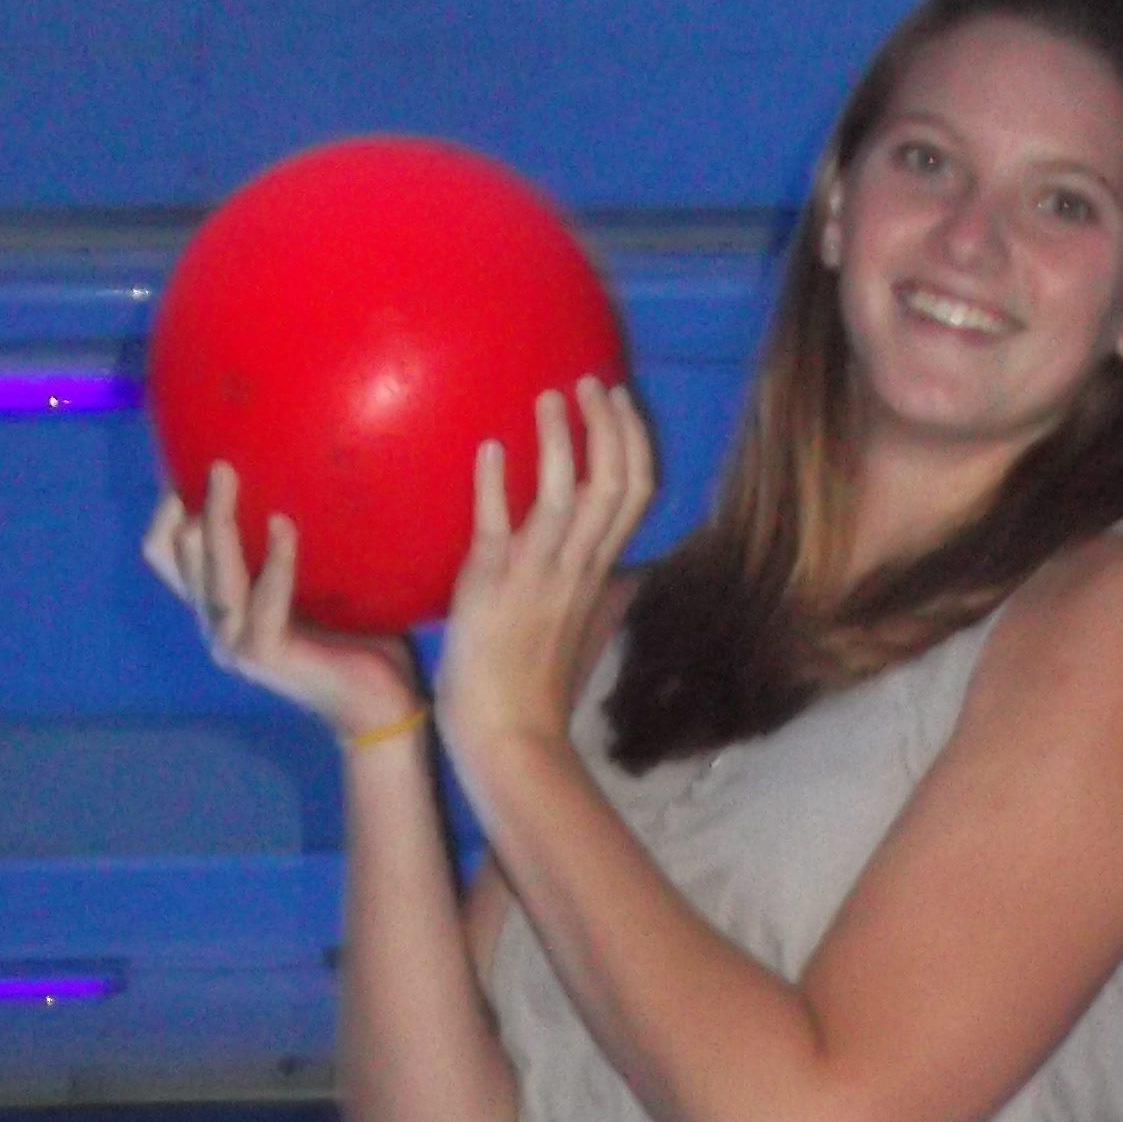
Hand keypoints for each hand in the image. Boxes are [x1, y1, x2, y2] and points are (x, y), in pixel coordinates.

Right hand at [141, 463, 423, 749]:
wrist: (381, 701)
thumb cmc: (357, 633)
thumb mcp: (317, 577)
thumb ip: (293, 541)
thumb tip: (306, 471)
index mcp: (220, 602)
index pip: (168, 549)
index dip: (167, 506)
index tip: (191, 458)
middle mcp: (216, 621)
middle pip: (177, 552)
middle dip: (189, 502)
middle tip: (219, 459)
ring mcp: (234, 642)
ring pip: (208, 571)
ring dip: (219, 520)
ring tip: (230, 475)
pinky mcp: (262, 656)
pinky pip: (261, 598)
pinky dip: (275, 560)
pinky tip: (286, 526)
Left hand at [432, 378, 657, 807]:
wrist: (508, 739)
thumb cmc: (537, 690)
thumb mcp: (582, 633)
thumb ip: (605, 596)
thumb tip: (630, 574)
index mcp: (597, 574)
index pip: (635, 495)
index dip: (632, 442)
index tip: (619, 402)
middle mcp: (576, 568)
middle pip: (614, 483)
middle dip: (608, 426)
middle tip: (589, 382)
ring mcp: (536, 576)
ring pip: (566, 495)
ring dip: (560, 439)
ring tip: (549, 397)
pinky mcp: (490, 585)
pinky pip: (496, 525)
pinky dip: (493, 484)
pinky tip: (487, 448)